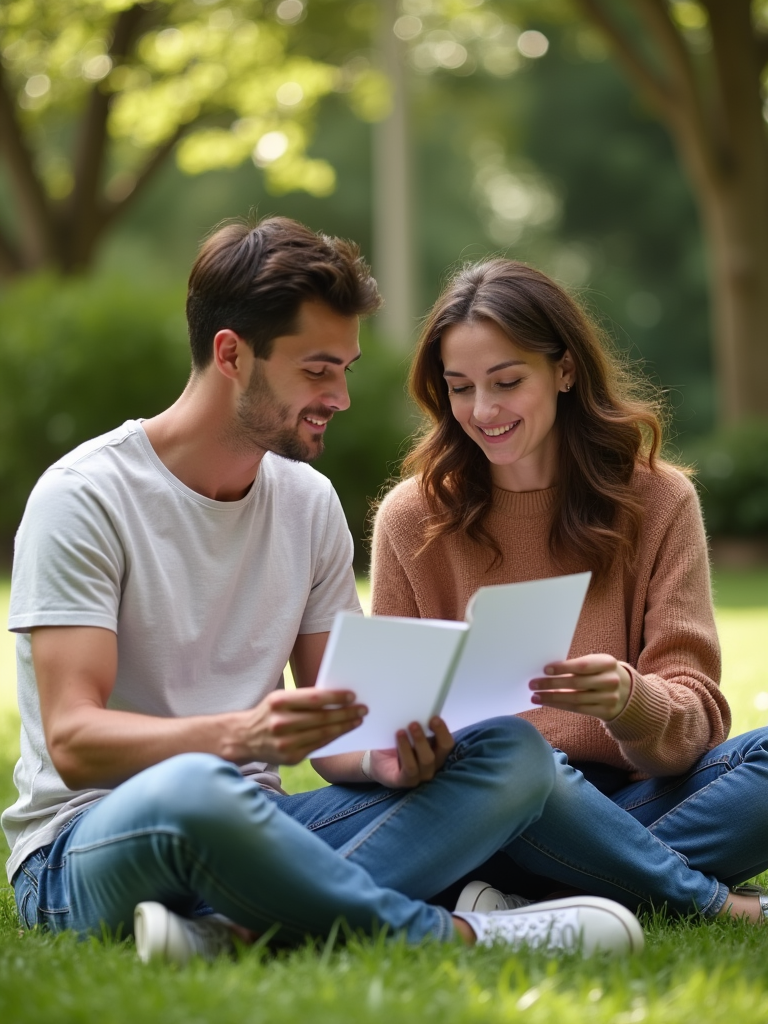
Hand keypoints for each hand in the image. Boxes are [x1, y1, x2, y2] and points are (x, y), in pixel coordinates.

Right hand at [234, 689, 366, 764]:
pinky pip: (318, 746)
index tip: (352, 696)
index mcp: (278, 702)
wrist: (245, 738)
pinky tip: (343, 731)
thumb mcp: (279, 699)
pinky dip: (333, 738)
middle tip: (363, 709)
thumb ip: (303, 698)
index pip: (313, 699)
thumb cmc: (269, 713)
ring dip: (344, 726)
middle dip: (346, 713)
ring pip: (323, 733)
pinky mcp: (290, 758)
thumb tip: (336, 697)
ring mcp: (285, 743)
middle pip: (322, 718)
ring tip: (358, 720)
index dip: (335, 697)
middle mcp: (281, 723)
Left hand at [368, 717, 454, 788]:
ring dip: (418, 742)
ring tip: (403, 729)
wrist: (376, 760)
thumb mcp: (408, 732)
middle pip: (442, 751)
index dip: (443, 730)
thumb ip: (416, 725)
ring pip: (427, 760)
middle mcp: (433, 765)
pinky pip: (410, 769)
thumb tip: (419, 707)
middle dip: (435, 734)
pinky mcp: (405, 782)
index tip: (434, 717)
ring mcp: (421, 776)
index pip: (447, 743)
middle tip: (418, 721)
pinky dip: (405, 752)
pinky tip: (399, 737)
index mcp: (436, 751)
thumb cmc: (395, 743)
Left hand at [529, 654, 631, 721]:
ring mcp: (609, 698)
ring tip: (535, 696)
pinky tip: (547, 702)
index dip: (563, 668)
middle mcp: (610, 681)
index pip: (582, 666)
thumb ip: (578, 666)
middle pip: (576, 683)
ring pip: (574, 699)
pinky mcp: (605, 712)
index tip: (545, 669)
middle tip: (533, 684)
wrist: (628, 692)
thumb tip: (547, 671)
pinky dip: (560, 705)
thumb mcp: (597, 664)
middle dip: (551, 684)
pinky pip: (578, 709)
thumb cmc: (602, 673)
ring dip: (551, 698)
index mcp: (607, 663)